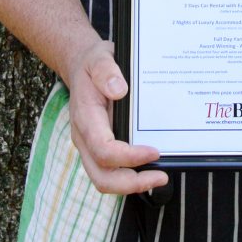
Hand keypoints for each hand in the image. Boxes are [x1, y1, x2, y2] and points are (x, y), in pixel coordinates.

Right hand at [67, 39, 169, 194]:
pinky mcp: (99, 146)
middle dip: (131, 184)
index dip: (128, 156)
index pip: (103, 149)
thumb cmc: (92, 63)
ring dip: (131, 184)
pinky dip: (130, 174)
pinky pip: (111, 170)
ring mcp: (91, 145)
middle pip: (101, 176)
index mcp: (86, 117)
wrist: (81, 64)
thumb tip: (119, 89)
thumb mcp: (99, 57)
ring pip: (105, 178)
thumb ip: (106, 71)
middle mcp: (85, 137)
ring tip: (159, 177)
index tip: (154, 151)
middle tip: (161, 177)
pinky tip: (150, 167)